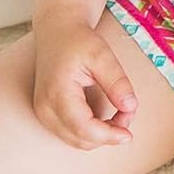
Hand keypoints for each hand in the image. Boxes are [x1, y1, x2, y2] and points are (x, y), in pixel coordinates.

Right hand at [31, 16, 138, 149]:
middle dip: (108, 134)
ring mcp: (43, 113)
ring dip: (100, 135)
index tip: (129, 134)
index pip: (84, 129)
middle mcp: (45, 108)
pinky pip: (71, 133)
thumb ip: (117, 82)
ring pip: (76, 140)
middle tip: (128, 112)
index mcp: (57, 93)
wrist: (57, 32)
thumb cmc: (78, 41)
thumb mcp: (102, 55)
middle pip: (80, 140)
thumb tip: (131, 107)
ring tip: (120, 112)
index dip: (109, 136)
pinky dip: (91, 131)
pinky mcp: (47, 114)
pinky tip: (106, 116)